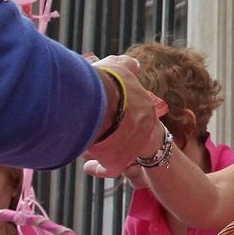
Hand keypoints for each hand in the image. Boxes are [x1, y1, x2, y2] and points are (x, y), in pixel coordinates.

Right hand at [83, 54, 166, 176]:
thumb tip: (134, 65)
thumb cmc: (107, 82)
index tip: (108, 114)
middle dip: (115, 134)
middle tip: (98, 130)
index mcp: (145, 107)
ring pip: (119, 152)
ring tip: (88, 143)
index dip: (122, 115)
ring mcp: (132, 147)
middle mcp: (143, 129)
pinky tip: (89, 165)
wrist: (99, 102)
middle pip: (129, 135)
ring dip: (105, 149)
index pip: (137, 115)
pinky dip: (99, 168)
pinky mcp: (118, 161)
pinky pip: (110, 169)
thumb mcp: (119, 67)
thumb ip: (127, 66)